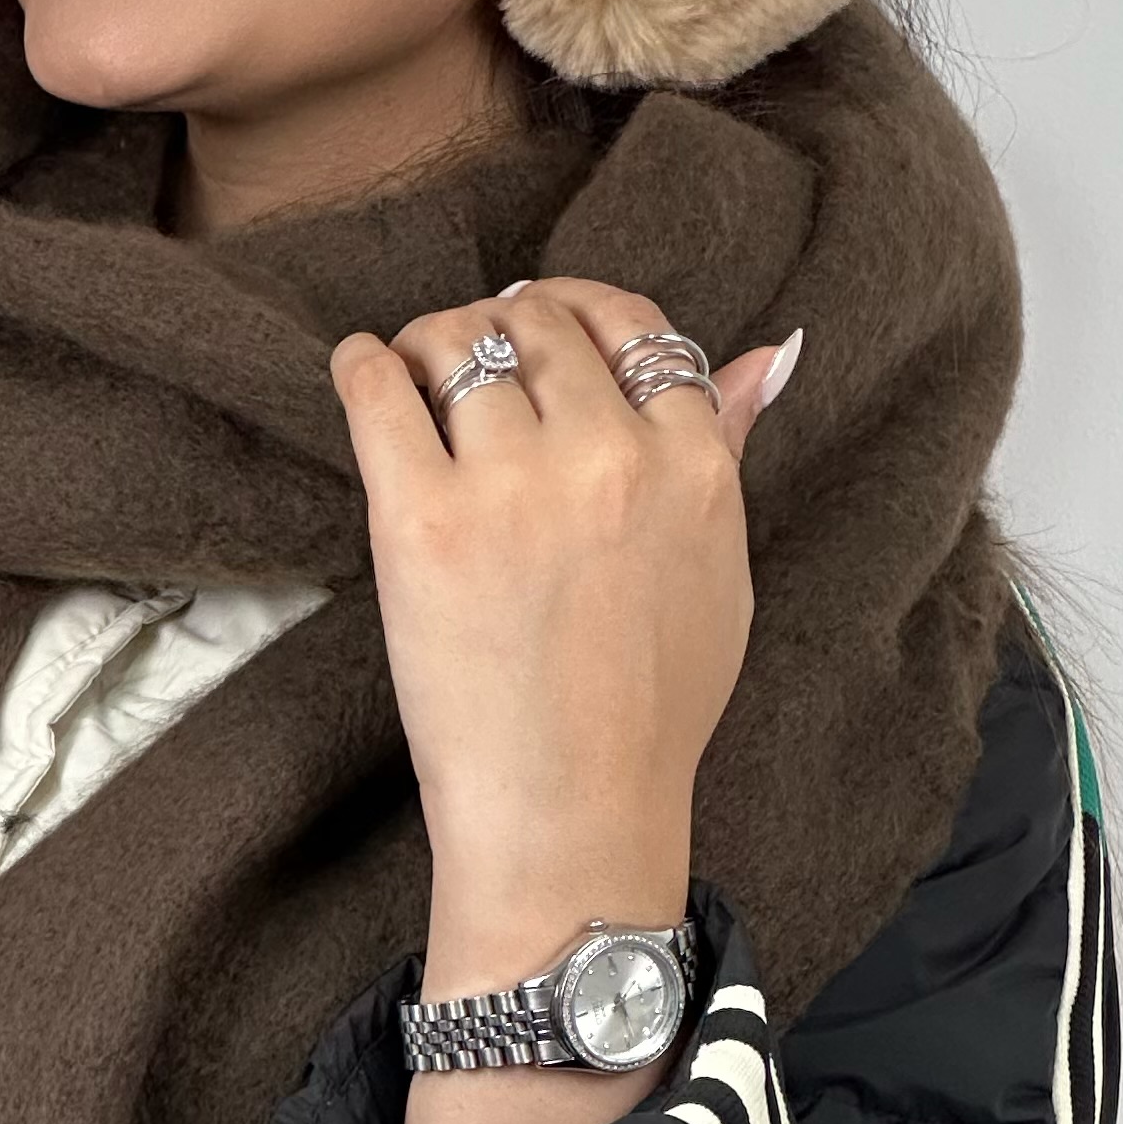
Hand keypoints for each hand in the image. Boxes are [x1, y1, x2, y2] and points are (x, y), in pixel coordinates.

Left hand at [331, 280, 786, 994]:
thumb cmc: (649, 707)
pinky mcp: (421, 520)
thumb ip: (729, 451)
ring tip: (417, 376)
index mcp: (692, 463)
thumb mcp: (721, 571)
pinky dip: (362, 365)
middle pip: (540, 322)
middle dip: (502, 323)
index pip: (635, 327)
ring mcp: (512, 484)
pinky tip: (362, 373)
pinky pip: (378, 390)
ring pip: (457, 340)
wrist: (571, 807)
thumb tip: (760, 356)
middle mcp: (607, 457)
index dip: (581, 316)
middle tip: (472, 355)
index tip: (547, 329)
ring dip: (430, 344)